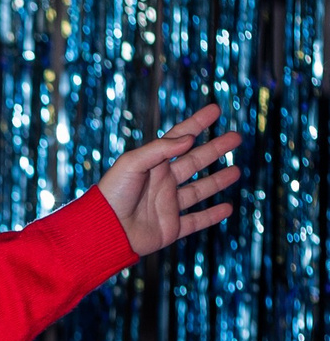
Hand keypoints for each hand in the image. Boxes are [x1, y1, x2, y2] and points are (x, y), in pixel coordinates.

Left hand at [96, 101, 240, 257]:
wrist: (104, 230)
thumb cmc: (112, 193)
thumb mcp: (132, 163)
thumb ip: (160, 149)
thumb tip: (188, 138)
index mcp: (152, 164)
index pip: (179, 138)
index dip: (197, 123)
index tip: (215, 110)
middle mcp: (162, 183)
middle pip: (194, 161)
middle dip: (215, 149)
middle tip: (236, 137)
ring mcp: (167, 205)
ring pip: (199, 190)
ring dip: (218, 181)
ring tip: (236, 171)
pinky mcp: (170, 228)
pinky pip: (195, 221)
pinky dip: (212, 216)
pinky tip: (227, 208)